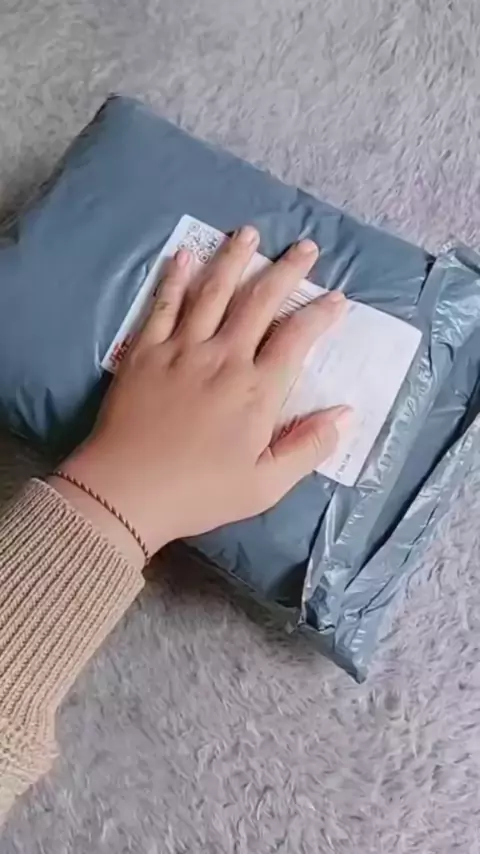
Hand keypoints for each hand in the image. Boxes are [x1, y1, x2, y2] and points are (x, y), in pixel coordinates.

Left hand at [51, 226, 348, 565]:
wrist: (126, 492)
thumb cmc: (200, 493)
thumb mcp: (265, 485)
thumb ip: (308, 447)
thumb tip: (345, 414)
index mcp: (256, 390)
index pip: (297, 339)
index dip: (320, 315)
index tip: (337, 298)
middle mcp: (223, 358)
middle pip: (260, 302)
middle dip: (287, 271)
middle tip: (305, 247)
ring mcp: (181, 350)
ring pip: (213, 291)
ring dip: (233, 259)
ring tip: (249, 232)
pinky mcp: (145, 352)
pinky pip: (163, 305)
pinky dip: (175, 278)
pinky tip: (185, 256)